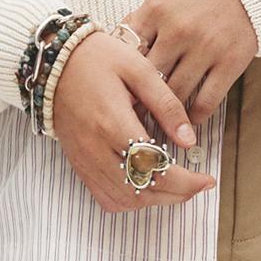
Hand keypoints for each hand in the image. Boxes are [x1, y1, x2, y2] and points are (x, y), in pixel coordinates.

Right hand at [47, 29, 219, 215]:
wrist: (53, 62)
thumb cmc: (98, 58)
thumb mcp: (139, 70)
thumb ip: (166, 105)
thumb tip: (189, 140)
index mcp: (113, 123)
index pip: (155, 168)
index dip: (186, 182)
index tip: (207, 179)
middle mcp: (96, 149)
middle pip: (142, 191)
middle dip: (177, 195)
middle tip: (198, 184)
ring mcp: (85, 160)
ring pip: (124, 201)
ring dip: (155, 200)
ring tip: (177, 187)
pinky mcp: (79, 164)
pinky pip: (105, 197)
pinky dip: (130, 201)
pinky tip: (146, 186)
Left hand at [118, 0, 258, 123]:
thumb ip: (142, 22)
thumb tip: (115, 45)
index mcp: (156, 11)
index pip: (129, 53)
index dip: (122, 76)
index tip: (118, 93)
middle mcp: (178, 30)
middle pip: (149, 77)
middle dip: (139, 100)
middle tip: (132, 117)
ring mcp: (205, 48)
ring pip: (175, 94)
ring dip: (165, 113)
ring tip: (156, 123)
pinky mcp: (229, 63)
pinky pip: (205, 102)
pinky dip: (193, 116)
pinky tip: (187, 119)